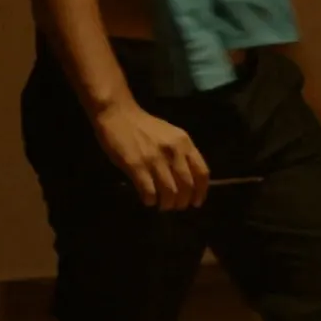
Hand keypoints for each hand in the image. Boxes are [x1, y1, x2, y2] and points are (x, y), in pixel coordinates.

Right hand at [92, 102, 209, 210]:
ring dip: (167, 204)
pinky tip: (148, 199)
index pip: (202, 172)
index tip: (196, 202)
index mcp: (184, 143)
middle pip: (187, 186)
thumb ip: (182, 154)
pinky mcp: (136, 166)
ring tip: (162, 205)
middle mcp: (173, 151)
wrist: (118, 115)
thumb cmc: (145, 127)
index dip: (201, 191)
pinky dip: (151, 200)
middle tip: (176, 206)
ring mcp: (154, 159)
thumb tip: (189, 181)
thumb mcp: (171, 135)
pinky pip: (149, 191)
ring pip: (170, 192)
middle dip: (183, 202)